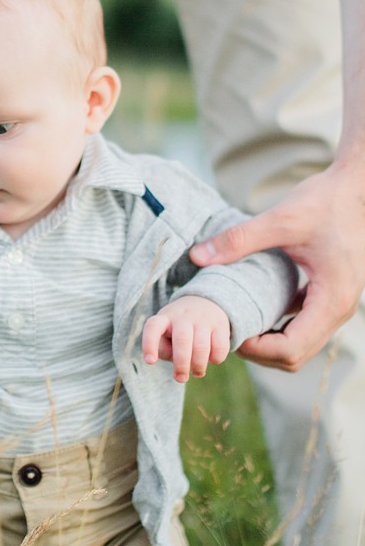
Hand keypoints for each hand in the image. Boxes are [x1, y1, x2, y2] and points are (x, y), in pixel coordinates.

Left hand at [143, 296, 230, 382]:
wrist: (205, 303)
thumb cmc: (178, 330)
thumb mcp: (165, 335)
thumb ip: (165, 350)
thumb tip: (178, 363)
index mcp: (164, 318)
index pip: (153, 327)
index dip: (150, 345)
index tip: (150, 362)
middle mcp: (182, 316)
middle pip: (182, 340)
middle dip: (181, 363)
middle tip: (180, 378)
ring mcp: (202, 319)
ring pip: (201, 346)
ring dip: (198, 365)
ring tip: (196, 372)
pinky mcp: (220, 325)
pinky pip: (220, 347)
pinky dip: (216, 359)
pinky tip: (212, 359)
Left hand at [190, 162, 364, 370]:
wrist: (355, 187)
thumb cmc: (324, 201)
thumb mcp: (279, 219)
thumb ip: (238, 240)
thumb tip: (197, 256)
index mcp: (331, 299)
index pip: (290, 350)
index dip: (255, 349)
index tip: (228, 329)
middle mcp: (339, 310)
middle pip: (295, 357)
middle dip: (258, 351)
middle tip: (225, 330)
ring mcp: (337, 305)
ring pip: (300, 345)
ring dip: (268, 342)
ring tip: (236, 321)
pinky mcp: (330, 295)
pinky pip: (304, 326)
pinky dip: (279, 327)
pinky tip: (255, 307)